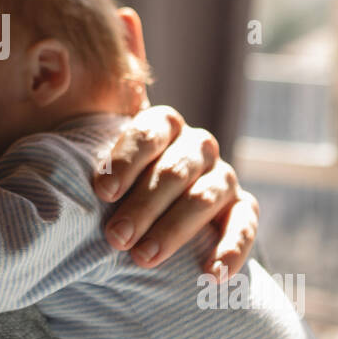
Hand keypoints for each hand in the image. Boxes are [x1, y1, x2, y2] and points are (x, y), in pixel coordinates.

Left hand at [91, 105, 258, 276]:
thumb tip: (93, 64)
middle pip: (174, 170)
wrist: (154, 213)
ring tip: (145, 258)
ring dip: (175, 229)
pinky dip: (230, 249)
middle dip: (143, 205)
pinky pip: (244, 225)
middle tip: (115, 238)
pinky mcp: (242, 209)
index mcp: (163, 125)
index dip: (126, 160)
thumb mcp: (103, 156)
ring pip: (205, 197)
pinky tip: (211, 274)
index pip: (149, 131)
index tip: (102, 192)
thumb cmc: (119, 183)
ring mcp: (223, 177)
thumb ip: (93, 130)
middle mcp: (197, 146)